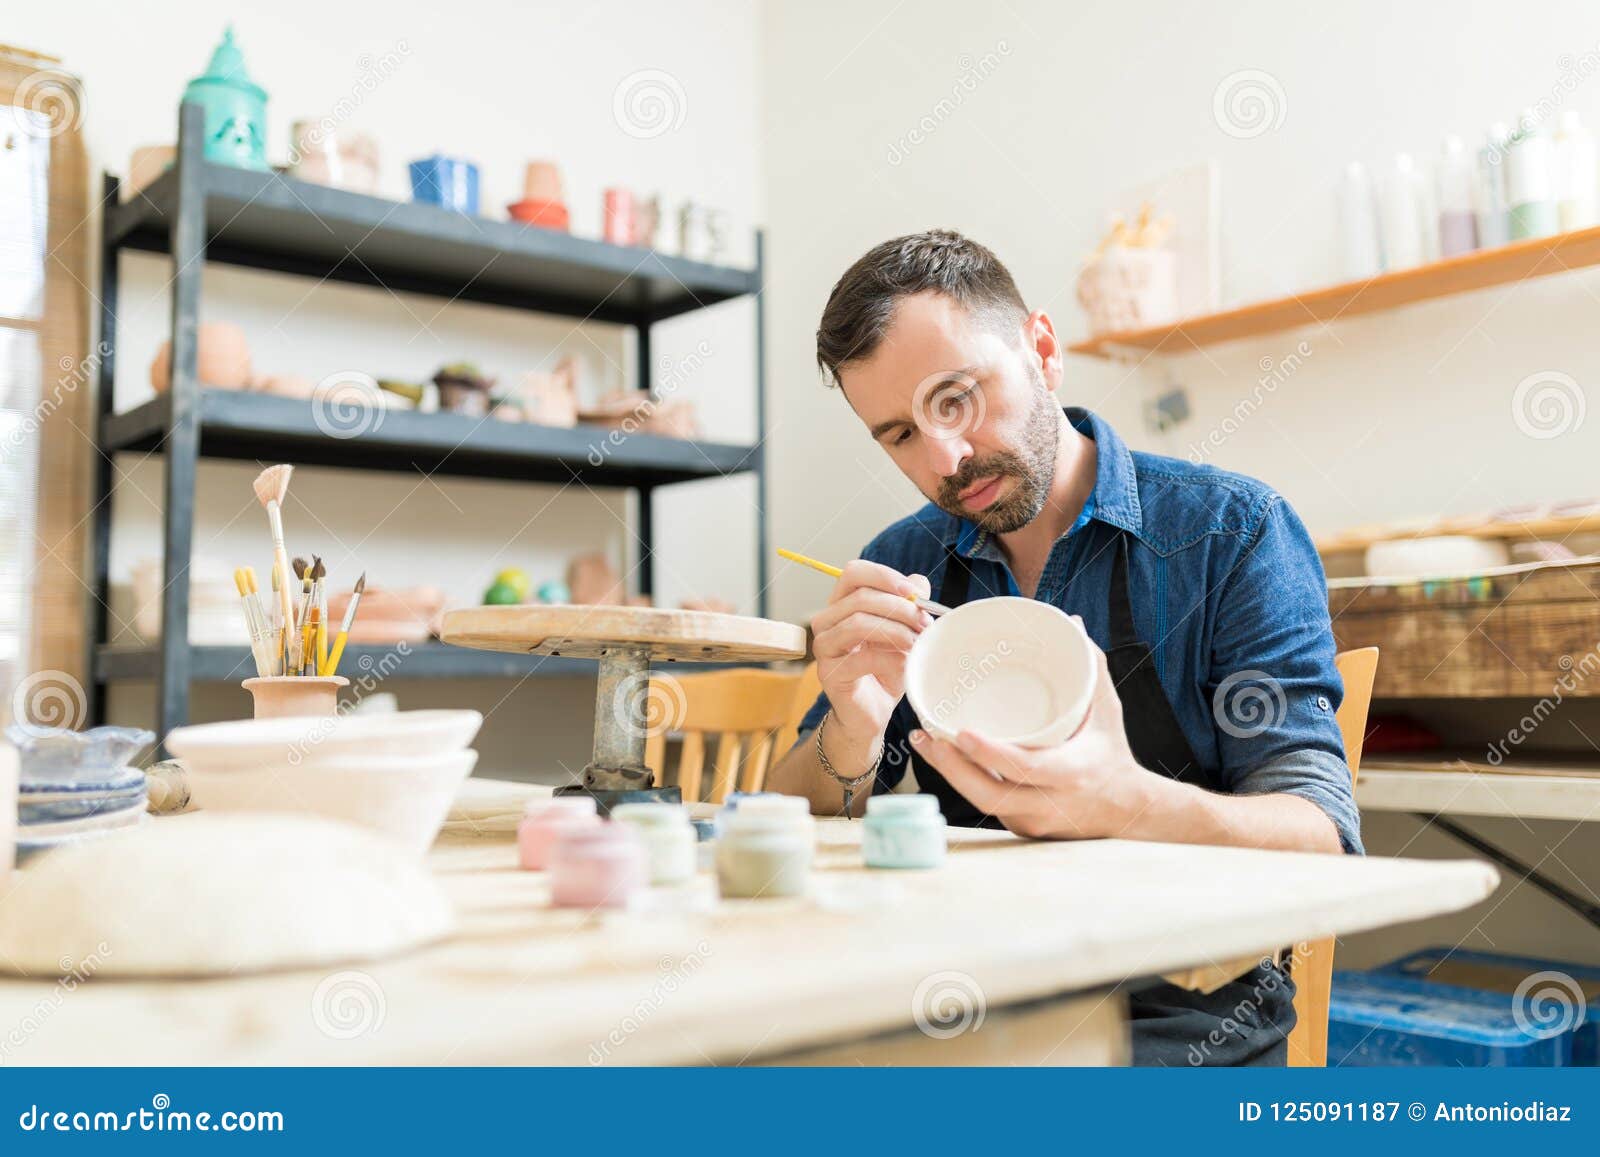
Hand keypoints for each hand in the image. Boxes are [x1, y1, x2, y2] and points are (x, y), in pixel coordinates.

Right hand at [809, 560, 931, 745]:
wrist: (873, 712)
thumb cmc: (886, 669)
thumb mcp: (902, 631)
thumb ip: (908, 604)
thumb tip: (918, 582)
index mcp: (842, 604)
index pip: (853, 573)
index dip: (884, 576)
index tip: (914, 592)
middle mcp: (827, 621)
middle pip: (860, 597)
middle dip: (899, 608)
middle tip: (925, 623)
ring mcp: (824, 647)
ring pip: (857, 623)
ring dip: (895, 631)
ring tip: (917, 643)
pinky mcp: (829, 673)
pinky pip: (861, 658)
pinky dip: (890, 659)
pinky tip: (905, 665)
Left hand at [908, 630, 1160, 839]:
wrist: (1126, 810)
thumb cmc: (1111, 752)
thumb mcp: (1108, 709)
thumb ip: (1091, 666)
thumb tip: (1072, 623)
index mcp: (1072, 771)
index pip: (1026, 768)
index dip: (991, 754)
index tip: (962, 733)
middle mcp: (1050, 803)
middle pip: (989, 794)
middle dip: (951, 768)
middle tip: (925, 736)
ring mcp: (1033, 820)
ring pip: (981, 802)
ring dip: (949, 774)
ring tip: (924, 743)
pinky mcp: (1022, 828)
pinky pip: (987, 806)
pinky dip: (965, 782)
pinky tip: (944, 759)